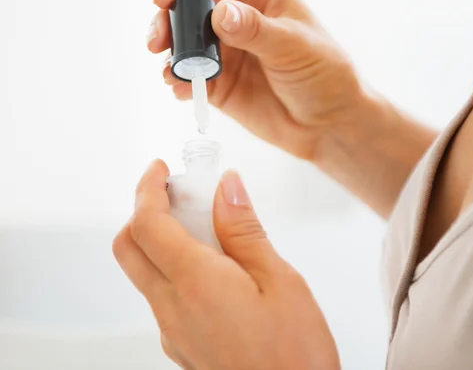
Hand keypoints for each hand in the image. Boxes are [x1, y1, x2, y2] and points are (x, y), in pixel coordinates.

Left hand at [113, 161, 339, 369]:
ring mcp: (173, 332)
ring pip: (147, 272)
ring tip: (211, 228)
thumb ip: (244, 231)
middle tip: (180, 193)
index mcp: (196, 285)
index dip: (147, 188)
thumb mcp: (281, 280)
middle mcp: (173, 310)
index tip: (159, 169)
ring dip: (163, 240)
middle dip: (145, 211)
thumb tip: (226, 188)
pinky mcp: (183, 346)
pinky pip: (164, 296)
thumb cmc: (295, 356)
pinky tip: (218, 267)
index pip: (147, 224)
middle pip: (130, 248)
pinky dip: (177, 269)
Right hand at [147, 0, 362, 160]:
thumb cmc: (324, 76)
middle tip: (157, 42)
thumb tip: (219, 14)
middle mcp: (240, 15)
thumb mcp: (295, 47)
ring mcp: (227, 49)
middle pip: (190, 4)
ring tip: (171, 72)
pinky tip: (181, 89)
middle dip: (169, 19)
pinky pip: (189, 75)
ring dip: (171, 53)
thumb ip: (256, 30)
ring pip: (184, 40)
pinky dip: (179, 81)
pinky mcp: (219, 81)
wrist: (328, 124)